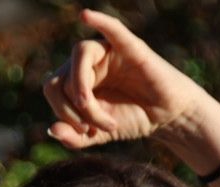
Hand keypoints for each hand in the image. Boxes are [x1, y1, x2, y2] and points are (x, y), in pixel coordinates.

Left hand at [43, 9, 210, 149]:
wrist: (168, 117)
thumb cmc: (134, 118)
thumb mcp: (99, 133)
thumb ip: (75, 137)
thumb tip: (52, 130)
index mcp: (76, 77)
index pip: (53, 88)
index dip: (63, 113)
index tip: (87, 132)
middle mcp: (88, 62)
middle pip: (62, 77)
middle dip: (76, 111)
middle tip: (102, 128)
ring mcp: (108, 52)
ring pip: (79, 56)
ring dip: (83, 92)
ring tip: (105, 119)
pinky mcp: (130, 47)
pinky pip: (112, 29)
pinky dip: (99, 20)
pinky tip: (85, 16)